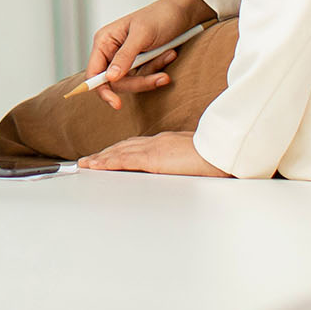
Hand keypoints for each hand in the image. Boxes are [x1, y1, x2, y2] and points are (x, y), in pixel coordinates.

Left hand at [78, 128, 225, 177]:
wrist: (224, 152)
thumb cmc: (217, 156)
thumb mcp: (199, 157)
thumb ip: (186, 159)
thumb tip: (184, 168)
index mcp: (168, 141)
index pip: (138, 145)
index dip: (122, 149)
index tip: (111, 153)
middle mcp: (158, 141)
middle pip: (125, 146)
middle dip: (107, 153)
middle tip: (91, 159)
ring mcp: (154, 148)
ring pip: (120, 152)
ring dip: (101, 158)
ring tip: (86, 164)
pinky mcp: (153, 158)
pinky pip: (123, 160)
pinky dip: (107, 162)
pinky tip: (95, 166)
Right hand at [83, 0, 213, 111]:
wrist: (184, 12)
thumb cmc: (161, 15)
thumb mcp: (142, 34)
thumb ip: (125, 56)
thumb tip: (110, 78)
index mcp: (105, 41)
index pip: (94, 72)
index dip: (102, 89)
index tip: (116, 103)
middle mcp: (112, 51)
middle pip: (116, 82)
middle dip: (140, 81)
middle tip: (161, 77)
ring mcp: (127, 58)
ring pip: (133, 81)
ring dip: (153, 72)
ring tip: (170, 54)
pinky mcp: (141, 63)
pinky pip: (146, 76)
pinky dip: (159, 68)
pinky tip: (170, 54)